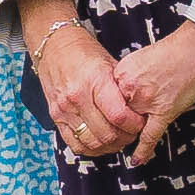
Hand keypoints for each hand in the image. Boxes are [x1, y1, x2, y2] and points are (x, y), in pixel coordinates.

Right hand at [24, 6, 138, 157]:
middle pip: (107, 134)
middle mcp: (77, 98)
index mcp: (94, 81)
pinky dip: (92, 149)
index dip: (134, 125)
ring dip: (110, 146)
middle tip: (133, 132)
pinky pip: (75, 144)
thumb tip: (140, 108)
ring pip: (92, 143)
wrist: (54, 45)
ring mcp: (64, 109)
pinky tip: (102, 143)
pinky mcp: (55, 117)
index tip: (141, 122)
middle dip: (126, 137)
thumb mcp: (110, 63)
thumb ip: (123, 88)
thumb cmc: (84, 52)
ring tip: (119, 138)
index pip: (118, 116)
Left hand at [114, 20, 194, 162]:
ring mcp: (146, 102)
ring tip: (122, 141)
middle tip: (114, 129)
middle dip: (115, 122)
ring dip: (127, 133)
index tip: (103, 115)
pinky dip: (143, 150)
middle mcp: (130, 89)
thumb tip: (122, 90)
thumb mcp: (140, 58)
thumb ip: (128, 76)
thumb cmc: (175, 49)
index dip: (105, 108)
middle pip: (114, 113)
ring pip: (129, 126)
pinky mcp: (164, 112)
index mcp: (122, 73)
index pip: (104, 97)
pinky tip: (137, 160)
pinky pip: (149, 136)